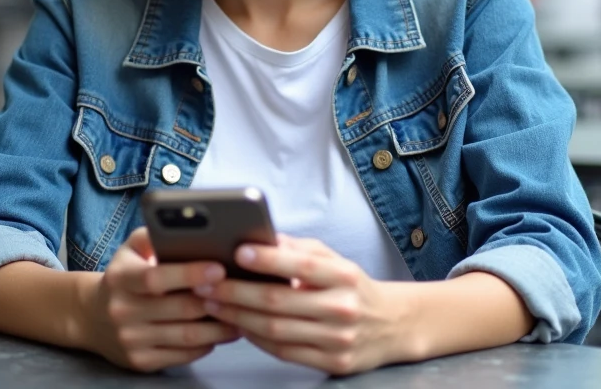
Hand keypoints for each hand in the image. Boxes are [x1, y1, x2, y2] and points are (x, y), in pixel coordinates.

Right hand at [87, 227, 239, 371]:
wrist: (92, 317)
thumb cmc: (124, 276)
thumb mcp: (129, 249)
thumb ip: (153, 233)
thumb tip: (185, 226)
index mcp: (120, 279)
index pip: (156, 278)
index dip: (189, 274)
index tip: (219, 268)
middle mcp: (122, 311)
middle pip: (179, 308)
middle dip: (215, 300)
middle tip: (243, 291)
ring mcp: (131, 340)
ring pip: (187, 336)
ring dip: (219, 326)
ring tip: (242, 313)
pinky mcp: (141, 362)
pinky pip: (183, 354)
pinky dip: (207, 343)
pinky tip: (222, 331)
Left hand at [192, 235, 409, 374]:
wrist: (393, 325)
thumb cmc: (354, 288)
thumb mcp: (336, 260)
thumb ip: (300, 249)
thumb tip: (263, 238)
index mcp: (344, 276)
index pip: (301, 265)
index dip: (268, 259)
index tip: (238, 251)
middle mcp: (342, 307)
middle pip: (279, 301)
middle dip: (236, 291)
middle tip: (207, 282)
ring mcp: (337, 339)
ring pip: (276, 329)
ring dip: (238, 316)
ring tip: (214, 303)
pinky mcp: (333, 363)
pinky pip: (284, 352)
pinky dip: (256, 338)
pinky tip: (239, 325)